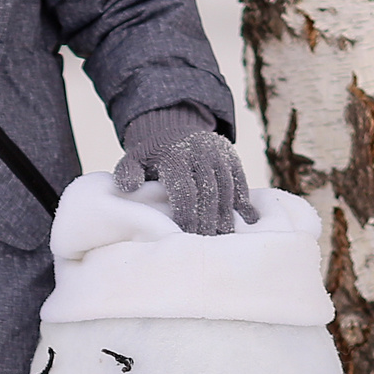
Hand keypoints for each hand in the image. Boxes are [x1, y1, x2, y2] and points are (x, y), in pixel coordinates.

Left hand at [114, 106, 257, 235]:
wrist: (176, 129)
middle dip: (207, 221)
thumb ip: (127, 172)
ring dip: (226, 216)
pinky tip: (246, 223)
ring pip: (227, 190)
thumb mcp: (134, 158)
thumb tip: (129, 187)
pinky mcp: (233, 158)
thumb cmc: (152, 155)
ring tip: (223, 239)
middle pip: (208, 194)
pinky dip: (245, 202)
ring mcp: (219, 155)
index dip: (186, 216)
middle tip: (206, 244)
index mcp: (175, 156)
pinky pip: (240, 183)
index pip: (184, 191)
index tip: (185, 236)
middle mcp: (200, 153)